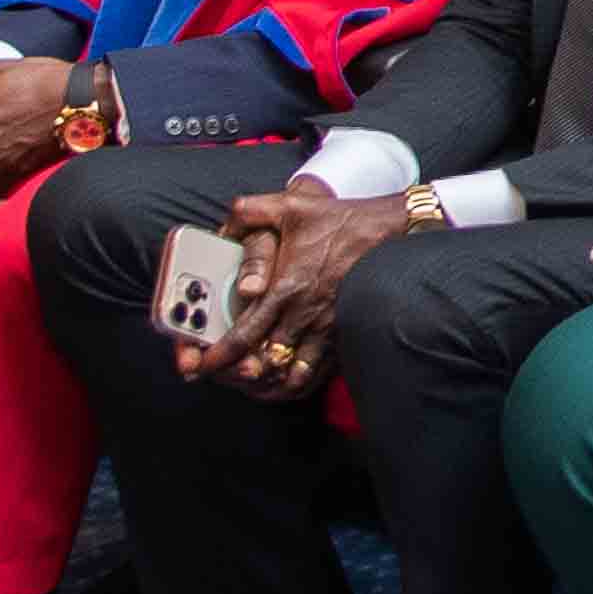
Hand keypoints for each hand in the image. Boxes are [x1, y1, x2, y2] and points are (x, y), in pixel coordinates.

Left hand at [210, 174, 412, 391]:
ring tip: (251, 387)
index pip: (243, 333)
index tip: (201, 365)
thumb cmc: (342, 220)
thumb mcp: (291, 206)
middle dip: (238, 375)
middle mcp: (303, 313)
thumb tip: (225, 219)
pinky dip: (299, 380)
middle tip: (221, 379)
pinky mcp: (343, 330)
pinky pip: (318, 367)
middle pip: (263, 359)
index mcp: (284, 288)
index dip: (218, 354)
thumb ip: (251, 211)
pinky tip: (287, 383)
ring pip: (290, 370)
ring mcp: (325, 326)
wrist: (390, 229)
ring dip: (269, 383)